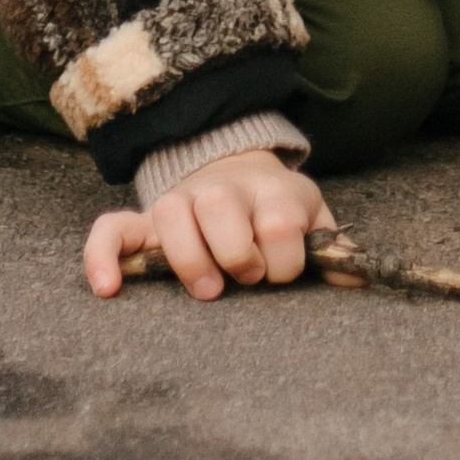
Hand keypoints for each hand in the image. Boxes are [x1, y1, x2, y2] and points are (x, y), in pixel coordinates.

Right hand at [84, 149, 336, 301]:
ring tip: (208, 289)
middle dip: (237, 253)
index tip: (285, 273)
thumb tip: (356, 281)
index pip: (279, 220)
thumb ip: (331, 250)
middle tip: (246, 278)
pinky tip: (108, 289)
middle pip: (220, 206)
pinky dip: (104, 255)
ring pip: (171, 213)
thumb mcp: (312, 221)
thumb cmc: (277, 213)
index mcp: (271, 192)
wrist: (237, 169)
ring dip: (189, 257)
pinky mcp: (145, 221)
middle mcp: (222, 191)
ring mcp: (180, 203)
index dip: (285, 258)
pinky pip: (112, 229)